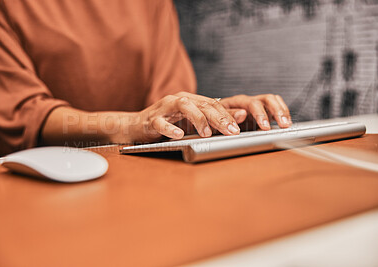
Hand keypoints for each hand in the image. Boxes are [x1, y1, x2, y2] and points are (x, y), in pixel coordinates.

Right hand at [131, 92, 290, 142]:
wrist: (136, 126)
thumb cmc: (168, 124)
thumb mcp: (192, 122)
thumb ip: (214, 119)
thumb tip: (242, 118)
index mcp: (190, 100)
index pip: (213, 104)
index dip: (227, 116)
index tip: (239, 129)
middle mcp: (179, 100)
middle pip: (202, 105)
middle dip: (218, 118)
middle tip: (232, 131)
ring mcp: (164, 108)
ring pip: (184, 107)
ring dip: (197, 120)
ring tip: (207, 133)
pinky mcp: (151, 120)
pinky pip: (161, 122)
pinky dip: (171, 128)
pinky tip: (179, 134)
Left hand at [220, 94, 291, 130]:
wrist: (214, 119)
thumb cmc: (215, 119)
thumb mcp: (217, 118)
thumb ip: (229, 116)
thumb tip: (242, 114)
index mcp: (237, 101)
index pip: (252, 104)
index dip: (260, 115)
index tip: (265, 127)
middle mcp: (248, 101)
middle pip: (267, 99)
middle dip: (276, 112)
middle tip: (283, 125)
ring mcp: (256, 105)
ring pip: (273, 101)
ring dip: (282, 111)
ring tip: (287, 124)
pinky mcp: (262, 111)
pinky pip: (276, 107)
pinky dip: (282, 113)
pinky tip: (286, 123)